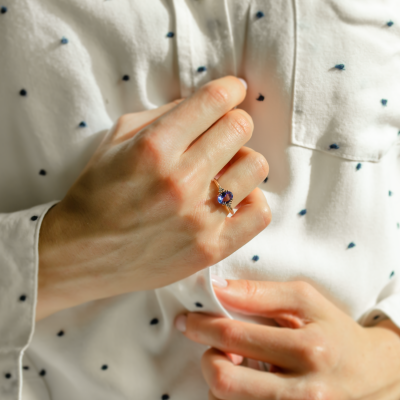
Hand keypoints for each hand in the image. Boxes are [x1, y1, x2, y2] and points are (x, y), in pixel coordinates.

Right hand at [37, 76, 270, 320]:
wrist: (81, 254)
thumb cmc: (96, 193)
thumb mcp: (116, 140)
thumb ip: (163, 115)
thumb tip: (207, 104)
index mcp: (154, 148)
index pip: (214, 101)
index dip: (230, 89)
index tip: (233, 91)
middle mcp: (180, 181)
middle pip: (240, 129)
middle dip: (233, 122)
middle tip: (221, 133)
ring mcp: (198, 219)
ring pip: (255, 166)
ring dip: (243, 159)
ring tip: (224, 169)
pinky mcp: (210, 249)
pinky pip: (260, 213)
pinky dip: (252, 198)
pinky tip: (233, 198)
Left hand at [176, 279, 399, 398]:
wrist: (371, 374)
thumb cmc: (333, 330)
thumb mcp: (305, 301)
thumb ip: (260, 293)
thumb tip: (217, 288)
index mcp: (309, 350)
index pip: (234, 337)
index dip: (202, 326)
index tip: (189, 319)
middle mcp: (305, 393)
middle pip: (224, 380)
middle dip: (207, 359)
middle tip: (214, 347)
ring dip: (219, 381)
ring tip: (234, 364)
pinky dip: (231, 399)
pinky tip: (245, 384)